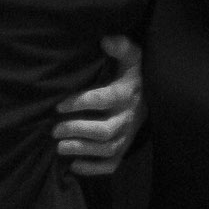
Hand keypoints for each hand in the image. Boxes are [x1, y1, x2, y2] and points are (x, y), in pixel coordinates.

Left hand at [53, 34, 142, 177]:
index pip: (106, 99)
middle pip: (105, 130)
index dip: (83, 103)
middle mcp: (128, 117)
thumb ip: (122, 47)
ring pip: (107, 148)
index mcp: (127, 94)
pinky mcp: (124, 147)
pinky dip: (94, 168)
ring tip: (60, 148)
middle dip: (79, 131)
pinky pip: (112, 163)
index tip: (60, 106)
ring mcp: (127, 135)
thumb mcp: (132, 58)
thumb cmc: (133, 76)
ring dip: (83, 150)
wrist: (154, 97)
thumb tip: (106, 40)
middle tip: (54, 131)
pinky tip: (75, 166)